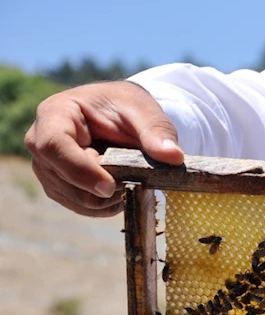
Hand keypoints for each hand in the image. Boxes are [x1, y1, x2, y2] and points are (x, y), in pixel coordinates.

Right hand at [23, 81, 183, 217]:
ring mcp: (47, 166)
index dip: (80, 170)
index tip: (110, 186)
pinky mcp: (59, 185)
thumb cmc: (127, 108)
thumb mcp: (145, 111)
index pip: (53, 146)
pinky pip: (78, 206)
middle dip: (99, 188)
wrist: (121, 116)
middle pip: (61, 177)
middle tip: (131, 182)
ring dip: (104, 200)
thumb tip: (174, 156)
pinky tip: (122, 194)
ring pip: (70, 197)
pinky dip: (104, 206)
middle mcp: (40, 141)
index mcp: (55, 114)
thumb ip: (157, 132)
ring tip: (129, 183)